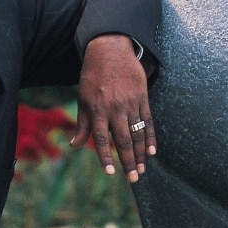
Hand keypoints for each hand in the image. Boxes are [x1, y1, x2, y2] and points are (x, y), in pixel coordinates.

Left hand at [71, 34, 156, 182]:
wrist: (111, 49)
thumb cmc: (93, 76)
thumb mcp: (83, 98)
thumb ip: (82, 124)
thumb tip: (75, 145)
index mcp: (98, 110)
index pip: (102, 139)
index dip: (106, 157)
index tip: (111, 173)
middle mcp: (115, 108)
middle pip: (123, 140)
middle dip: (129, 161)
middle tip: (133, 178)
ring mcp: (131, 103)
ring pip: (137, 133)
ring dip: (141, 153)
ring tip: (143, 169)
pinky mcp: (142, 96)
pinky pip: (148, 120)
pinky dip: (151, 136)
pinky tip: (152, 150)